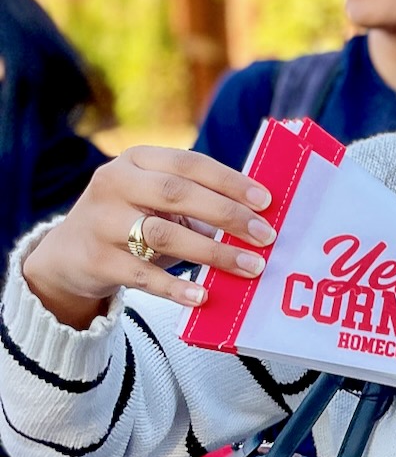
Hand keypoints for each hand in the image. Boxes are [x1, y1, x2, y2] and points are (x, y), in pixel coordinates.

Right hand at [21, 146, 276, 327]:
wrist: (69, 256)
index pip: (188, 163)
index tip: (265, 201)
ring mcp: (101, 221)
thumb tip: (261, 217)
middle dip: (227, 214)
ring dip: (212, 252)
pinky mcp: (96, 260)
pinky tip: (202, 296)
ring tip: (250, 267)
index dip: (229, 181)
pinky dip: (175, 287)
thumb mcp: (157, 201)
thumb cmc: (132, 222)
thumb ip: (200, 201)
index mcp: (136, 161)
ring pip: (162, 234)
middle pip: (176, 194)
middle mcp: (114, 183)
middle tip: (265, 236)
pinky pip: (142, 275)